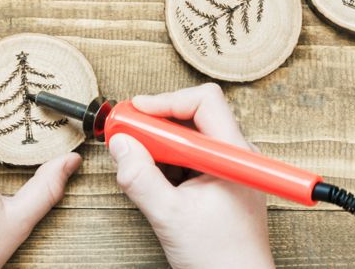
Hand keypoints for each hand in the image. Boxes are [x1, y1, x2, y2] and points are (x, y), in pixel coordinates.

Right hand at [108, 83, 273, 268]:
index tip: (136, 112)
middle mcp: (234, 156)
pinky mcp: (217, 184)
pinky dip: (164, 163)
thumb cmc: (220, 260)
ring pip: (187, 139)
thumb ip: (140, 177)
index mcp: (234, 156)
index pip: (204, 102)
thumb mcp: (169, 217)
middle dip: (155, 124)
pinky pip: (187, 159)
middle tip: (126, 133)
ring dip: (158, 146)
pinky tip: (151, 180)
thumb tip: (119, 144)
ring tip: (136, 162)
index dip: (166, 101)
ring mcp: (226, 170)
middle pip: (192, 116)